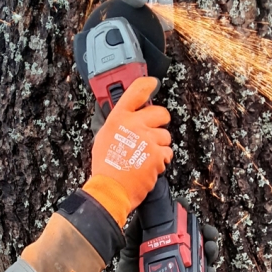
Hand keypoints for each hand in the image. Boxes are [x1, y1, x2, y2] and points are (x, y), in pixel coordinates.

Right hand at [88, 77, 172, 220]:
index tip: (153, 83)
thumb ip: (120, 125)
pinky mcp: (158, 154)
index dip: (147, 84)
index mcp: (119, 118)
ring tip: (145, 156)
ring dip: (159, 145)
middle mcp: (134, 125)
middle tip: (153, 131)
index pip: (135, 92)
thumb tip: (130, 119)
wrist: (111, 189)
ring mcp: (148, 139)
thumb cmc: (105, 167)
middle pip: (160, 113)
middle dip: (160, 121)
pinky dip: (161, 160)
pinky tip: (148, 165)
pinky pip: (167, 153)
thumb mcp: (104, 137)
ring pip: (165, 136)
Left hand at [110, 198, 221, 271]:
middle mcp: (180, 249)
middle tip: (208, 233)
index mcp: (169, 237)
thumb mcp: (133, 241)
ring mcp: (184, 266)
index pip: (184, 222)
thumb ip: (138, 225)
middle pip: (200, 237)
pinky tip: (209, 270)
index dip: (188, 213)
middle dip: (208, 232)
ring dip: (211, 249)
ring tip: (209, 249)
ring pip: (205, 255)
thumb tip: (142, 203)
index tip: (188, 208)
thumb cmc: (131, 264)